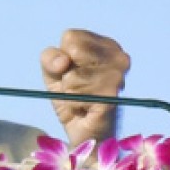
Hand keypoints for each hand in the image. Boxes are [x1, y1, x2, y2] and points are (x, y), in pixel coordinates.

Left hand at [40, 29, 129, 147]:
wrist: (83, 132)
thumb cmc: (71, 98)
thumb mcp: (53, 72)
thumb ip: (50, 58)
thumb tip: (63, 62)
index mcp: (107, 45)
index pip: (71, 37)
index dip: (62, 57)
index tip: (71, 72)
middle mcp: (119, 57)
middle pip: (73, 51)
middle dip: (66, 74)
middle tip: (76, 88)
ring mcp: (118, 78)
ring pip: (73, 75)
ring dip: (70, 92)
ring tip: (82, 100)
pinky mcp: (112, 97)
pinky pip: (77, 95)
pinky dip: (72, 104)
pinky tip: (84, 109)